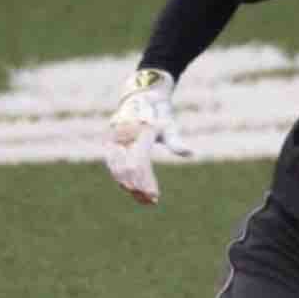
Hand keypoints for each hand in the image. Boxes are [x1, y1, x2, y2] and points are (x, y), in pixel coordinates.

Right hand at [105, 68, 190, 204]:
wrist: (140, 96)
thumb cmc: (159, 113)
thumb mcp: (169, 125)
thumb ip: (176, 141)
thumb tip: (190, 153)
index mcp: (139, 131)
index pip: (140, 164)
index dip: (146, 182)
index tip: (155, 197)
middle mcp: (123, 135)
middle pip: (127, 169)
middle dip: (138, 188)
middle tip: (151, 201)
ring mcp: (112, 138)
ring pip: (117, 169)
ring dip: (129, 186)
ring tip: (143, 199)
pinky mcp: (108, 142)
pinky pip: (112, 164)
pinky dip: (121, 178)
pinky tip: (133, 189)